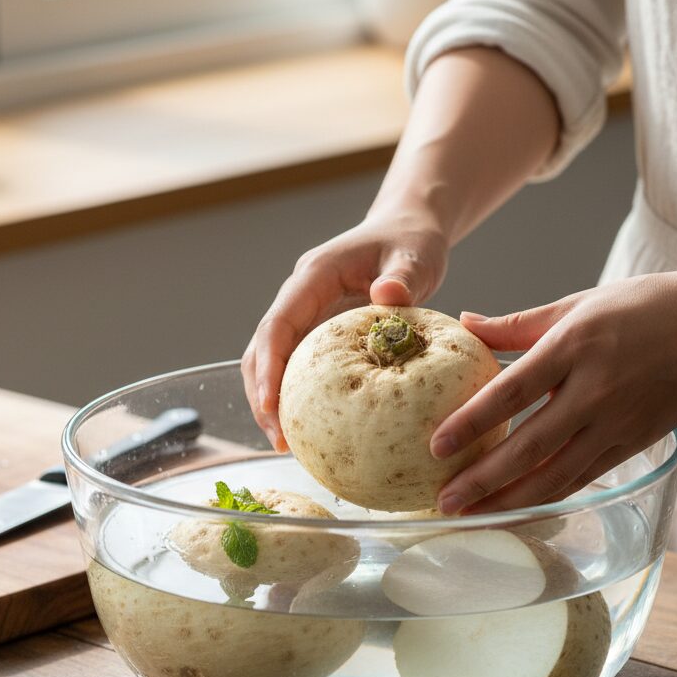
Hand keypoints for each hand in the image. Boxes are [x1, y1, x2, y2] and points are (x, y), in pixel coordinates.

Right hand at [243, 216, 447, 449]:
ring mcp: (307, 315)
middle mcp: (300, 297)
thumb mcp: (414, 256)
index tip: (270, 405)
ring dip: (274, 401)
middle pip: (262, 349)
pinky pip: (300, 367)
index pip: (277, 325)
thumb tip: (386, 296)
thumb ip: (403, 276)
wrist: (408, 231)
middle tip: (279, 440)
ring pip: (273, 361)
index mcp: (313, 277)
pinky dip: (299, 397)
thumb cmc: (411, 242)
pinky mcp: (319, 332)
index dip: (267, 366)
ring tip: (288, 445)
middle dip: (262, 395)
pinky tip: (313, 429)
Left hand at [430, 268, 676, 513]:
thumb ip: (516, 323)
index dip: (472, 423)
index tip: (436, 446)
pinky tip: (519, 508)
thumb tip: (465, 323)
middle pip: (530, 445)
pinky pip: (584, 477)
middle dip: (483, 479)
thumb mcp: (575, 303)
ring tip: (473, 516)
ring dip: (511, 500)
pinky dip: (550, 496)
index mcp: (574, 346)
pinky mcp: (634, 443)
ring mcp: (617, 421)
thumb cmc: (640, 306)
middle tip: (443, 500)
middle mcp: (595, 389)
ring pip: (558, 473)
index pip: (512, 392)